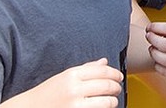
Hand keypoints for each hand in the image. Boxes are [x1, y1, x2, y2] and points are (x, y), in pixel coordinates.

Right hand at [0, 58, 122, 107]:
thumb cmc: (46, 94)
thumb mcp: (64, 77)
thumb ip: (85, 69)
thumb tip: (104, 62)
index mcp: (71, 75)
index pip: (102, 71)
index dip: (115, 73)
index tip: (119, 77)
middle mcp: (74, 89)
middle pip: (107, 86)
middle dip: (116, 87)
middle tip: (117, 89)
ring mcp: (75, 105)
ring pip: (106, 102)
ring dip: (113, 101)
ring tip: (112, 101)